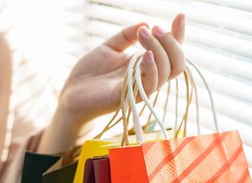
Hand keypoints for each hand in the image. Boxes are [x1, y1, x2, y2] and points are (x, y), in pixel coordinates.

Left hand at [59, 14, 185, 126]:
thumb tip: (145, 23)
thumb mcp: (109, 48)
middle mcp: (147, 78)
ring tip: (144, 35)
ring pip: (167, 72)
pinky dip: (151, 68)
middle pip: (177, 63)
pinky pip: (150, 85)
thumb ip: (126, 36)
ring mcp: (140, 89)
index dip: (178, 35)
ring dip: (160, 50)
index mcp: (145, 66)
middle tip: (154, 28)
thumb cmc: (90, 74)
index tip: (180, 16)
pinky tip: (145, 54)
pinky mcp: (130, 98)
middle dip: (171, 42)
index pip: (171, 52)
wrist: (71, 94)